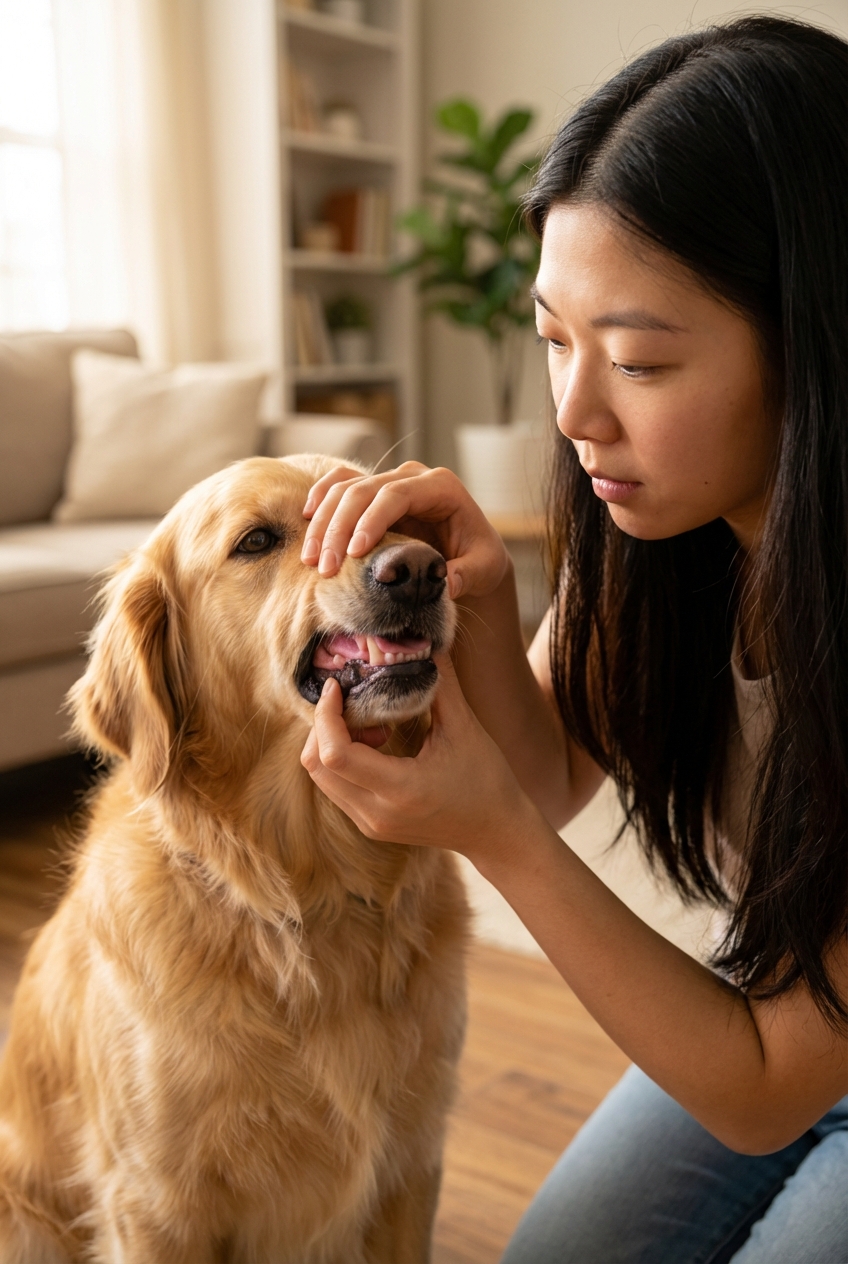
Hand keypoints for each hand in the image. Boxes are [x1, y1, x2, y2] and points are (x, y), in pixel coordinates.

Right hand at [300, 461, 509, 600]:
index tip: (354, 552)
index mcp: (441, 487)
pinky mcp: (373, 491)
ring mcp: (389, 480)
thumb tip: (443, 584)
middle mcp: (412, 476)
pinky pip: (339, 483)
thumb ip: (466, 574)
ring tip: (311, 559)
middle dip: (339, 527)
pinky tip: (307, 520)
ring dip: (324, 521)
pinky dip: (321, 498)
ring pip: (346, 487)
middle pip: (364, 490)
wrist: (472, 549)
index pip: (397, 494)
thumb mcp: (484, 567)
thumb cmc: (479, 556)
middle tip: (325, 566)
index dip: (372, 519)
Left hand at [300, 652, 533, 857]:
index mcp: (400, 789)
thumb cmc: (487, 779)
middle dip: (323, 725)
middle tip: (353, 701)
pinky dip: (341, 759)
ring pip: (320, 778)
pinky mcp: (370, 825)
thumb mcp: (465, 727)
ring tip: (371, 723)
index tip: (337, 686)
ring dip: (331, 742)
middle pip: (316, 766)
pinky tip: (376, 743)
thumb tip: (422, 642)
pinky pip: (335, 787)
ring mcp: (370, 823)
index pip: (334, 754)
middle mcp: (376, 812)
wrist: (497, 832)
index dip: (325, 715)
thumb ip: (441, 682)